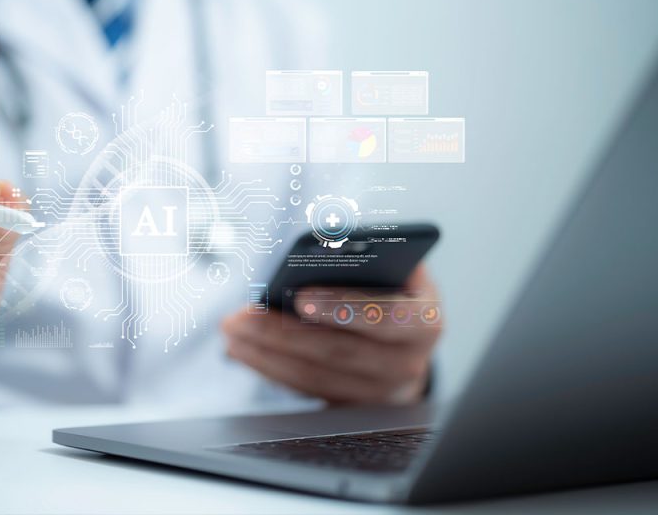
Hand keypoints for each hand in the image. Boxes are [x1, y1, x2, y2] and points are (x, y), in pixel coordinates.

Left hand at [221, 265, 441, 404]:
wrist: (412, 342)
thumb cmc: (394, 292)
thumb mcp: (395, 271)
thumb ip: (368, 262)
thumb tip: (317, 251)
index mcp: (424, 319)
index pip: (386, 315)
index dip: (342, 306)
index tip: (300, 296)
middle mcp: (408, 362)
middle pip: (338, 350)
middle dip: (283, 332)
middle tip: (242, 316)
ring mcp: (380, 391)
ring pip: (316, 375)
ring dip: (266, 354)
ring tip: (232, 331)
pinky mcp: (352, 406)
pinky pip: (306, 389)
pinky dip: (270, 368)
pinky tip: (243, 350)